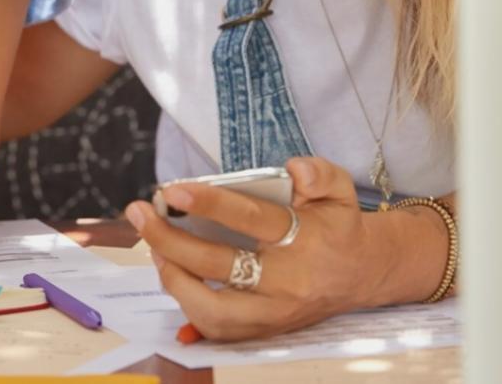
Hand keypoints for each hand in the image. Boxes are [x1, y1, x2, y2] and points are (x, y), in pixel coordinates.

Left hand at [125, 157, 389, 340]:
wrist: (360, 274)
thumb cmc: (338, 225)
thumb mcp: (339, 188)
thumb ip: (318, 172)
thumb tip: (294, 169)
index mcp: (305, 241)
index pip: (251, 220)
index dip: (209, 203)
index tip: (172, 190)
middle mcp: (287, 282)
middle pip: (218, 265)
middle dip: (170, 239)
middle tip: (141, 213)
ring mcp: (273, 313)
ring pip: (211, 309)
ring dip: (173, 277)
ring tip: (153, 246)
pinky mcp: (263, 331)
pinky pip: (215, 328)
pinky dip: (187, 302)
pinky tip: (171, 271)